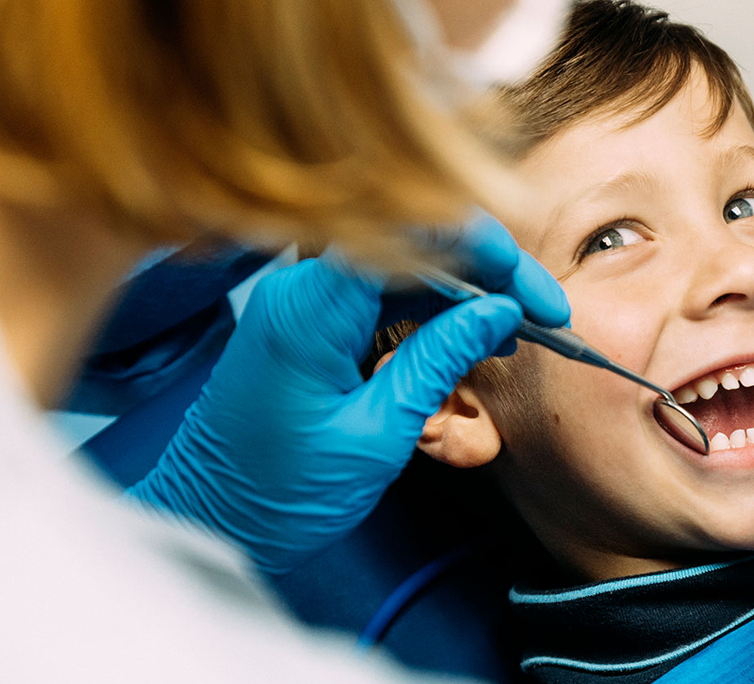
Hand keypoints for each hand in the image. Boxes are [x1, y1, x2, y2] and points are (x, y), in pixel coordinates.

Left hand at [129, 216, 567, 573]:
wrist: (209, 522)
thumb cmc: (277, 496)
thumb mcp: (377, 435)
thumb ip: (439, 361)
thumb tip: (501, 312)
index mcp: (310, 307)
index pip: (414, 231)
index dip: (489, 251)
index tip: (535, 297)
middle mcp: (302, 285)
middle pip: (415, 237)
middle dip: (490, 267)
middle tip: (544, 315)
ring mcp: (304, 296)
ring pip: (406, 258)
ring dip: (469, 285)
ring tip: (518, 329)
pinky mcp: (310, 315)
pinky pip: (384, 285)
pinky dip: (435, 302)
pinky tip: (473, 332)